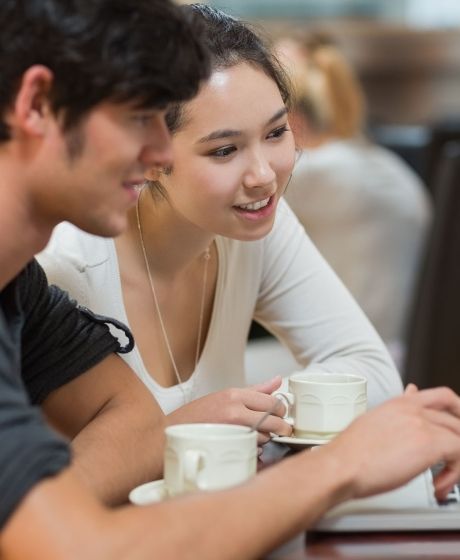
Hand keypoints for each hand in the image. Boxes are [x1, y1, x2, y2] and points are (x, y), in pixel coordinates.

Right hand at [167, 376, 291, 443]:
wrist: (170, 435)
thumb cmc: (196, 417)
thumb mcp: (225, 396)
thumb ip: (255, 390)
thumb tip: (277, 380)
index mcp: (234, 395)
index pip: (272, 401)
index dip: (281, 409)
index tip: (280, 414)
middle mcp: (234, 411)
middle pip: (274, 419)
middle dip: (280, 426)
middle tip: (279, 429)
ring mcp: (232, 430)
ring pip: (266, 437)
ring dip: (266, 439)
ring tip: (253, 436)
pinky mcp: (230, 448)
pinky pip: (255, 450)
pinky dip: (256, 450)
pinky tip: (246, 446)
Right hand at [321, 387, 459, 501]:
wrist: (342, 464)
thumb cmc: (350, 452)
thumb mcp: (373, 423)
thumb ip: (396, 415)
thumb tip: (406, 406)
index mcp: (399, 404)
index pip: (442, 397)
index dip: (457, 410)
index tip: (458, 424)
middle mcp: (412, 410)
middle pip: (455, 421)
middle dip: (458, 442)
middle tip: (451, 462)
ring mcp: (421, 424)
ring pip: (459, 437)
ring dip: (456, 462)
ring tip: (444, 479)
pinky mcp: (428, 444)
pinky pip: (459, 454)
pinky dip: (455, 473)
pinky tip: (439, 484)